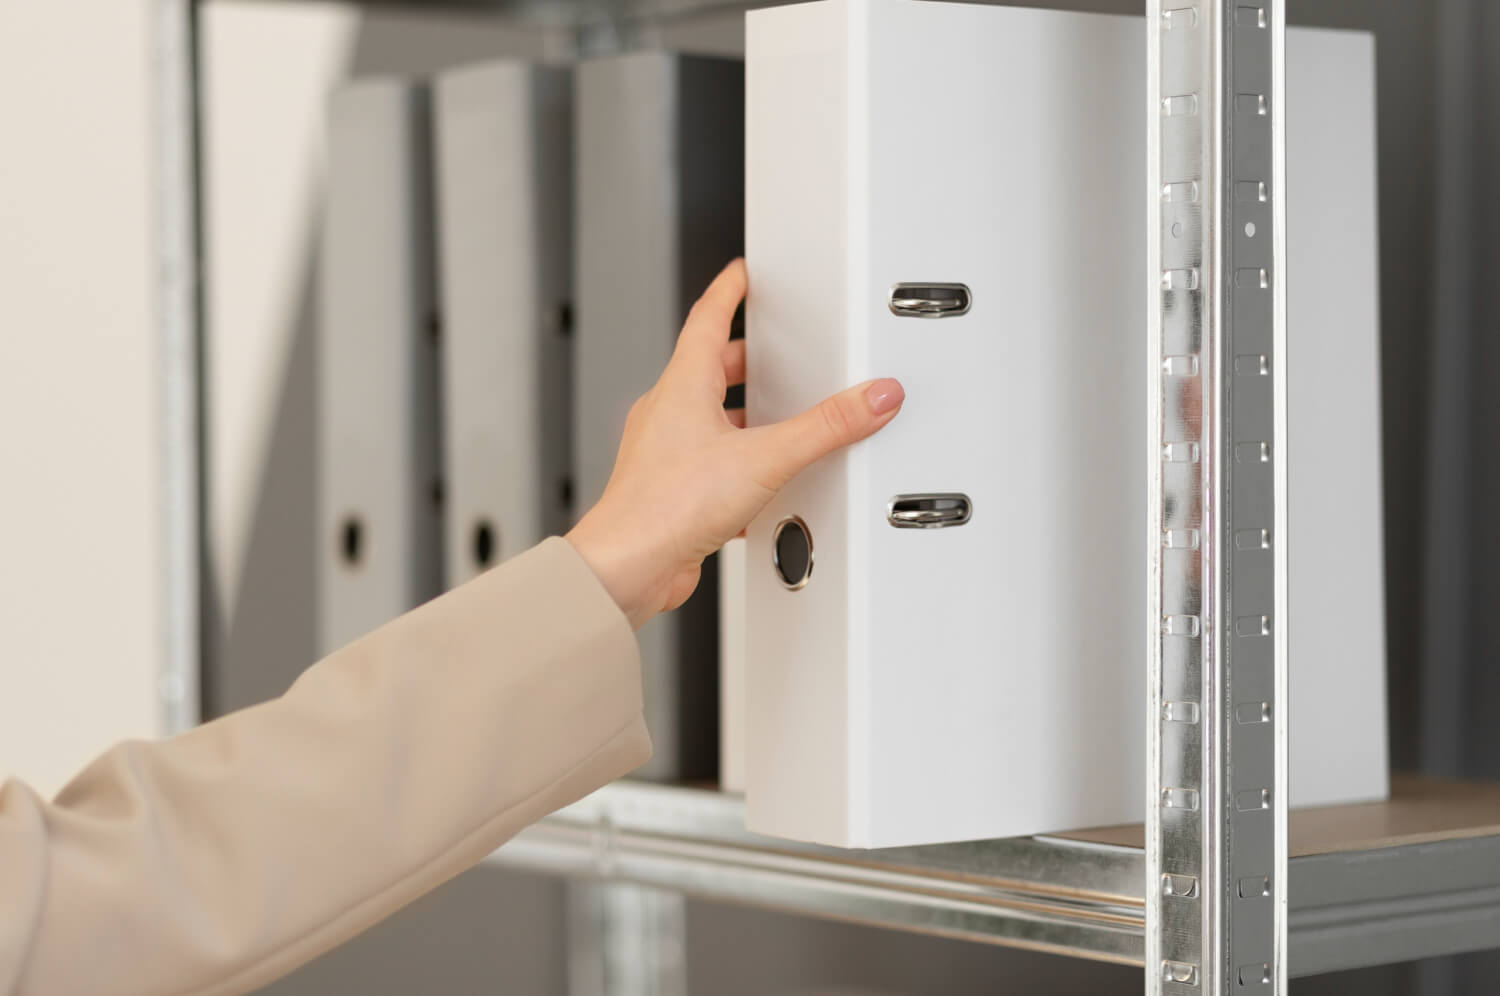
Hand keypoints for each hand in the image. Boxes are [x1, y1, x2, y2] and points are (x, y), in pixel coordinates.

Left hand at [566, 259, 903, 628]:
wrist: (627, 567)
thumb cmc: (665, 507)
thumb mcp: (764, 459)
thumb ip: (825, 428)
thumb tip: (871, 398)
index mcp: (682, 385)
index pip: (708, 317)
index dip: (731, 290)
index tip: (745, 273)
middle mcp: (668, 413)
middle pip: (712, 369)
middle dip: (748, 359)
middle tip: (776, 352)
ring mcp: (666, 453)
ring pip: (712, 420)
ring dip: (745, 418)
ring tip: (779, 424)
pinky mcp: (672, 492)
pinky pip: (710, 465)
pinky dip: (738, 467)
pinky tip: (762, 490)